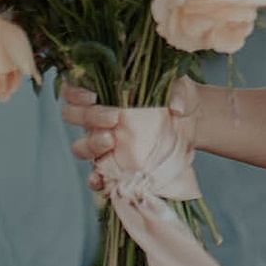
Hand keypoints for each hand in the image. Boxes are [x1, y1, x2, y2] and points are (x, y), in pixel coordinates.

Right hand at [63, 79, 200, 190]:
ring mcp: (104, 142)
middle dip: (89, 117)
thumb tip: (175, 108)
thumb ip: (176, 91)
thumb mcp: (179, 86)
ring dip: (91, 145)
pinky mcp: (115, 164)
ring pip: (80, 146)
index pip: (73, 90)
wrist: (193, 122)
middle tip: (114, 118)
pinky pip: (96, 175)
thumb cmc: (178, 96)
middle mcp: (98, 117)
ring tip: (111, 141)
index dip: (74, 92)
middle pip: (72, 116)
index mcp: (105, 92)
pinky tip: (101, 179)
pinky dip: (95, 179)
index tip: (93, 96)